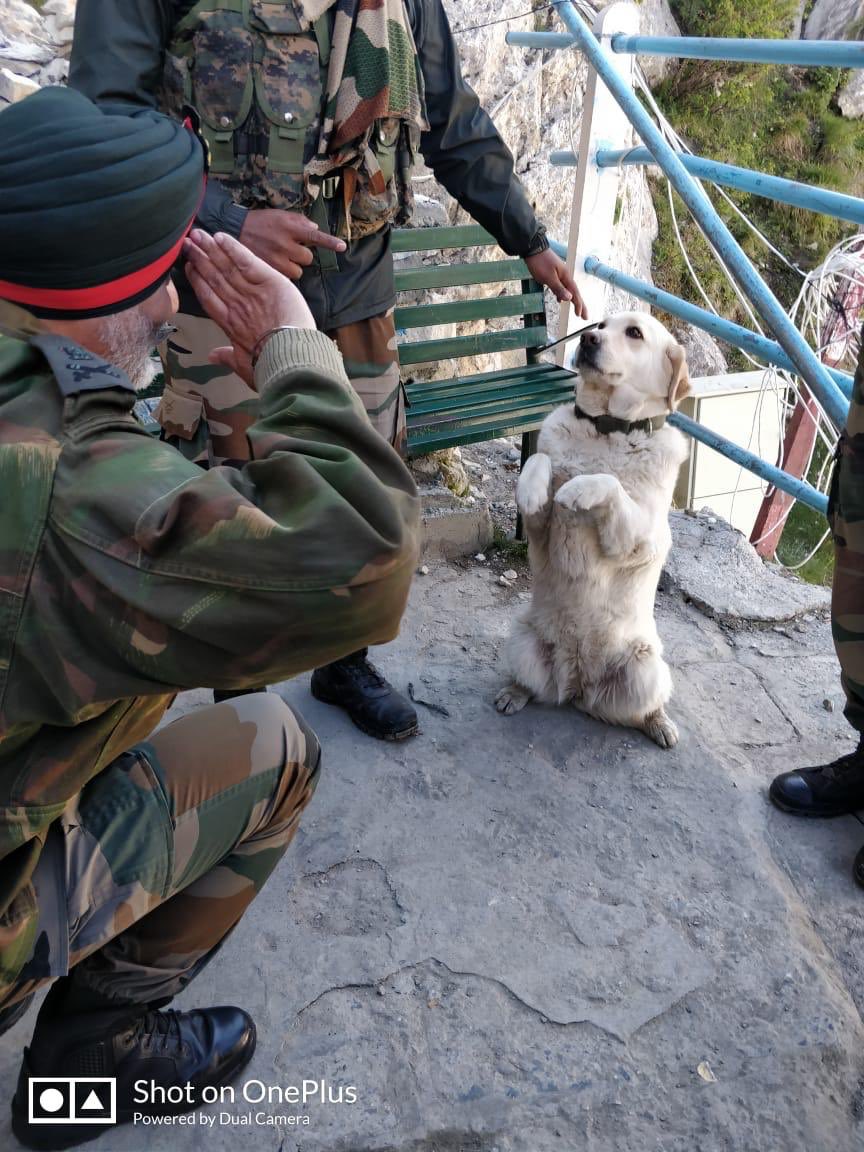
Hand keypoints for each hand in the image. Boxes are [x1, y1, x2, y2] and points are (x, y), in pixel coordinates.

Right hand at [184, 229, 315, 385]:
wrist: (290, 361)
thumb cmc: (268, 368)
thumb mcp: (244, 367)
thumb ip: (227, 357)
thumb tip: (212, 356)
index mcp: (230, 325)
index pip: (209, 298)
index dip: (197, 281)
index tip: (188, 267)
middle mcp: (237, 305)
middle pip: (214, 278)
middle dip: (199, 259)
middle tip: (185, 242)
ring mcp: (251, 292)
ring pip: (227, 266)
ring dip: (211, 249)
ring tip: (197, 234)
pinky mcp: (269, 282)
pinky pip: (248, 261)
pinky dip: (234, 248)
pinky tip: (220, 237)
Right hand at [239, 208, 345, 280]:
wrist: (233, 231)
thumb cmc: (260, 223)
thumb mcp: (280, 215)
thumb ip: (299, 221)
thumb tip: (315, 228)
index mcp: (290, 227)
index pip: (315, 235)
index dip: (329, 242)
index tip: (342, 247)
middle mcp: (286, 243)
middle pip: (308, 258)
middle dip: (302, 255)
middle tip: (289, 249)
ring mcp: (278, 258)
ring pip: (299, 271)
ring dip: (294, 266)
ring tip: (281, 258)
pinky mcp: (270, 270)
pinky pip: (287, 277)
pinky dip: (283, 273)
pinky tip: (274, 265)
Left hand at [525, 250, 587, 317]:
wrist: (533, 248)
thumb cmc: (539, 262)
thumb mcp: (548, 277)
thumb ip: (558, 288)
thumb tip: (570, 299)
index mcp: (565, 277)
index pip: (575, 293)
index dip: (578, 305)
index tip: (580, 315)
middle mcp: (565, 276)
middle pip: (574, 292)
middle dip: (580, 304)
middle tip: (584, 317)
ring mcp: (560, 274)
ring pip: (568, 290)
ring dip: (572, 300)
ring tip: (576, 310)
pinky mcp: (554, 273)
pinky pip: (561, 286)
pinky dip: (562, 294)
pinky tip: (559, 300)